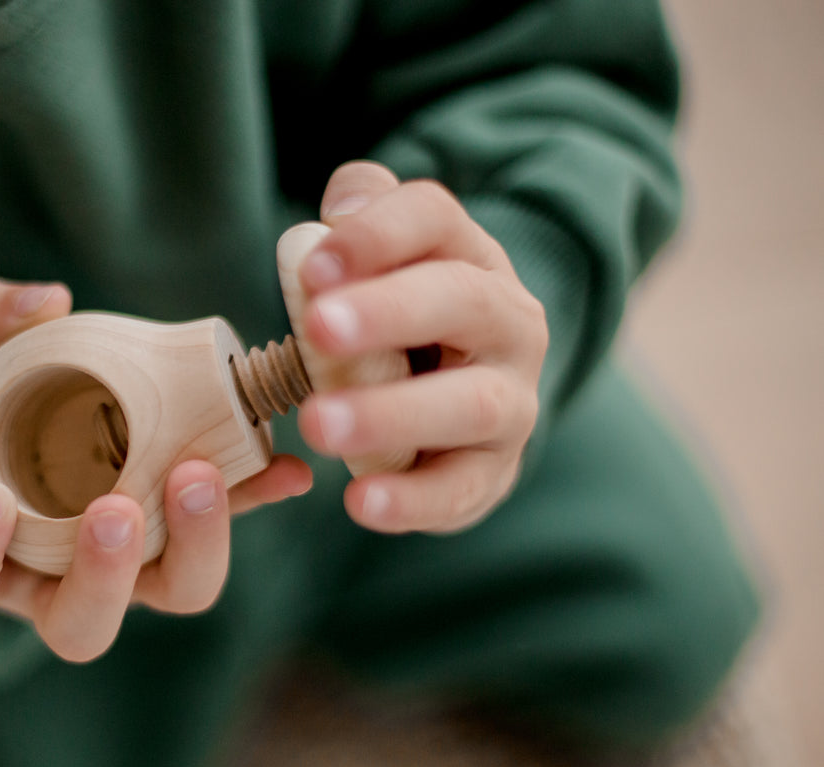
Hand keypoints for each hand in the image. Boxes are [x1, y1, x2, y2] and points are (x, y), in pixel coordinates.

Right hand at [0, 278, 312, 661]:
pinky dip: (254, 500)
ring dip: (192, 546)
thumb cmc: (2, 406)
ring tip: (197, 474)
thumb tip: (44, 299)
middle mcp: (59, 585)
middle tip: (116, 509)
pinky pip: (225, 532)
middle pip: (79, 627)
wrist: (59, 413)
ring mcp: (134, 573)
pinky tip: (284, 468)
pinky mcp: (190, 537)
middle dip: (101, 576)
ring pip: (167, 595)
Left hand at [294, 161, 547, 532]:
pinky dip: (411, 501)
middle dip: (389, 312)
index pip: (435, 219)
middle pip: (461, 302)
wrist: (474, 402)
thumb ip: (364, 217)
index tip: (312, 263)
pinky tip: (360, 504)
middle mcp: (508, 322)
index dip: (377, 235)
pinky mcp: (492, 473)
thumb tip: (341, 205)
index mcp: (470, 257)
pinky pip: (459, 489)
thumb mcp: (389, 261)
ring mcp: (512, 402)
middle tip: (318, 327)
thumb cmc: (405, 322)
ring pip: (468, 404)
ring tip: (319, 424)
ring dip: (391, 413)